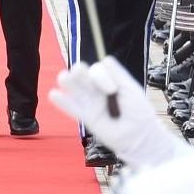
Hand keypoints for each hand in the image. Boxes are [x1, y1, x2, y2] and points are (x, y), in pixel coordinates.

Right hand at [49, 56, 183, 170]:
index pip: (98, 70)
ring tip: (63, 77)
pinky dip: (63, 102)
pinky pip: (73, 108)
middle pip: (84, 77)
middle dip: (80, 72)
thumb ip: (118, 74)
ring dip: (68, 82)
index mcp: (109, 81)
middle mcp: (99, 91)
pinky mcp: (88, 118)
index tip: (112, 89)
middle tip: (79, 71)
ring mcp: (92, 104)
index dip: (100, 75)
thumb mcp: (130, 88)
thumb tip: (105, 58)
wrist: (140, 135)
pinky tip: (53, 94)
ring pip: (76, 90)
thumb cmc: (139, 111)